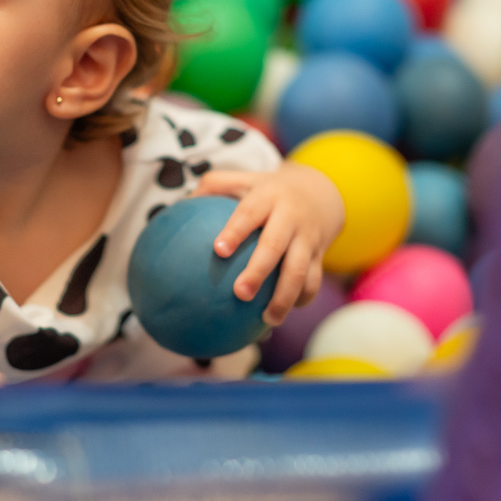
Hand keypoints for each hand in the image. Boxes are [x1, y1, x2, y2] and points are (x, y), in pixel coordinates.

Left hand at [192, 162, 343, 326]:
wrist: (320, 192)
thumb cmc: (268, 191)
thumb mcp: (244, 180)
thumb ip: (214, 186)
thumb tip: (179, 204)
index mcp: (268, 197)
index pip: (250, 213)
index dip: (235, 231)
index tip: (218, 250)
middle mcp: (291, 217)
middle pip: (275, 245)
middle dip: (259, 271)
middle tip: (239, 294)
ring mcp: (308, 238)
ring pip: (299, 270)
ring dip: (284, 297)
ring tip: (267, 320)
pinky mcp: (319, 255)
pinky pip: (312, 281)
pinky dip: (300, 300)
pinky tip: (279, 315)